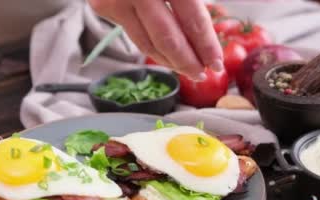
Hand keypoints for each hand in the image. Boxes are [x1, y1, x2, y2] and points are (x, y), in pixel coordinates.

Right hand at [88, 0, 222, 80]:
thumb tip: (208, 27)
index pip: (192, 19)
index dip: (206, 45)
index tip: (216, 62)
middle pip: (169, 38)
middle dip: (188, 61)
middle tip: (203, 73)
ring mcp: (117, 0)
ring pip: (148, 44)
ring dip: (170, 60)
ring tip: (187, 68)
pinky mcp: (102, 6)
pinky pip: (133, 35)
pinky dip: (152, 47)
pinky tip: (166, 53)